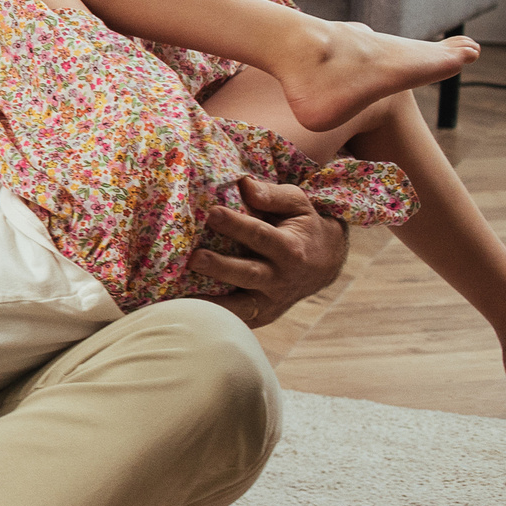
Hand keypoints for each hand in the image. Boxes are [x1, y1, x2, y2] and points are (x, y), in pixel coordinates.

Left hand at [186, 177, 349, 326]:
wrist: (324, 264)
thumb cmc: (303, 226)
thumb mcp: (298, 205)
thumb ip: (273, 195)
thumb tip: (245, 185)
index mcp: (290, 249)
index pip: (260, 235)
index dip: (236, 225)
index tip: (212, 212)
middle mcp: (281, 278)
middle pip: (248, 274)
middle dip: (220, 267)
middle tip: (194, 258)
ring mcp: (270, 301)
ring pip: (240, 307)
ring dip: (212, 304)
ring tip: (181, 297)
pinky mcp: (260, 315)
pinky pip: (235, 319)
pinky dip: (212, 319)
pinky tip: (186, 314)